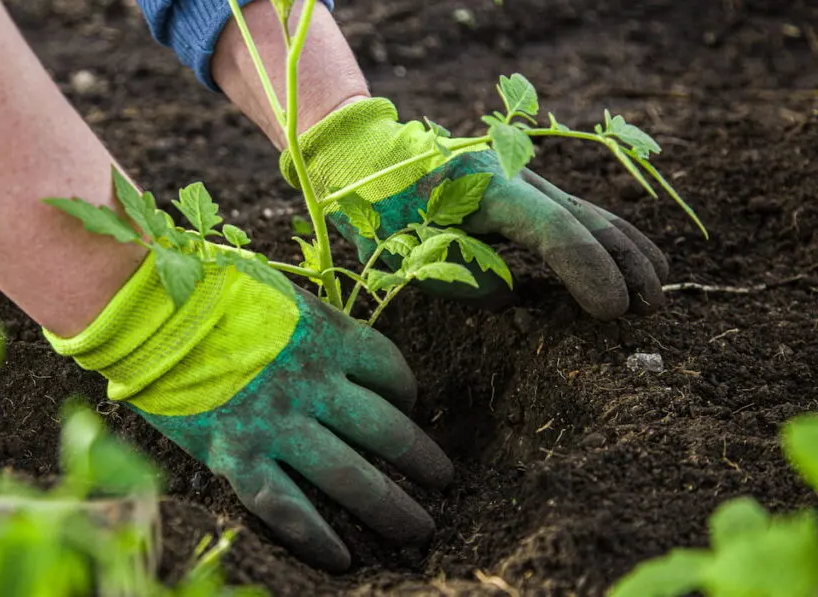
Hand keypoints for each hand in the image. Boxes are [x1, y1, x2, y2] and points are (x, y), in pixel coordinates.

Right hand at [45, 250, 451, 571]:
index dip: (408, 393)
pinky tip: (344, 560)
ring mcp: (277, 423)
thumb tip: (335, 348)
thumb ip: (312, 323)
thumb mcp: (277, 292)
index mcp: (326, 335)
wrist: (143, 306)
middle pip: (386, 430)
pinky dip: (319, 537)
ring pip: (350, 476)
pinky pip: (288, 507)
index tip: (408, 407)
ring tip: (419, 530)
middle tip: (445, 482)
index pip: (390, 370)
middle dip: (423, 461)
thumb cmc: (207, 288)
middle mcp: (313, 383)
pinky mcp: (236, 455)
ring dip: (392, 507)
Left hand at [281, 98, 669, 319]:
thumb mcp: (401, 251)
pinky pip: (575, 214)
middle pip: (585, 218)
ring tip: (658, 290)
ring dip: (627, 250)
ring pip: (589, 212)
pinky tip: (633, 261)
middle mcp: (515, 176)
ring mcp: (523, 178)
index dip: (588, 271)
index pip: (553, 231)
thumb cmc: (378, 207)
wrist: (369, 156)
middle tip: (650, 308)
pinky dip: (607, 239)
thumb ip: (457, 277)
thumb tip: (509, 295)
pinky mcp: (523, 188)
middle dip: (624, 263)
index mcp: (485, 187)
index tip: (611, 311)